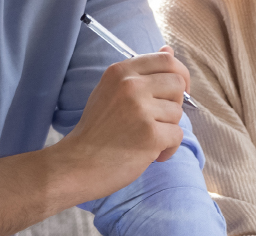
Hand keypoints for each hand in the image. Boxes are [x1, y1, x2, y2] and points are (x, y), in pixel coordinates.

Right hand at [52, 46, 190, 200]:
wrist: (76, 165)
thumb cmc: (96, 131)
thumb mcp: (111, 92)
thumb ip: (140, 73)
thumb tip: (170, 50)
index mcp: (121, 72)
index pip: (166, 60)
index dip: (178, 74)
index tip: (175, 91)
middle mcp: (131, 86)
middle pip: (177, 84)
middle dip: (174, 104)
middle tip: (158, 120)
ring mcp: (141, 110)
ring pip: (177, 113)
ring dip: (167, 130)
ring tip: (144, 140)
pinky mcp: (150, 135)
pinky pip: (177, 136)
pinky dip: (167, 149)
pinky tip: (149, 154)